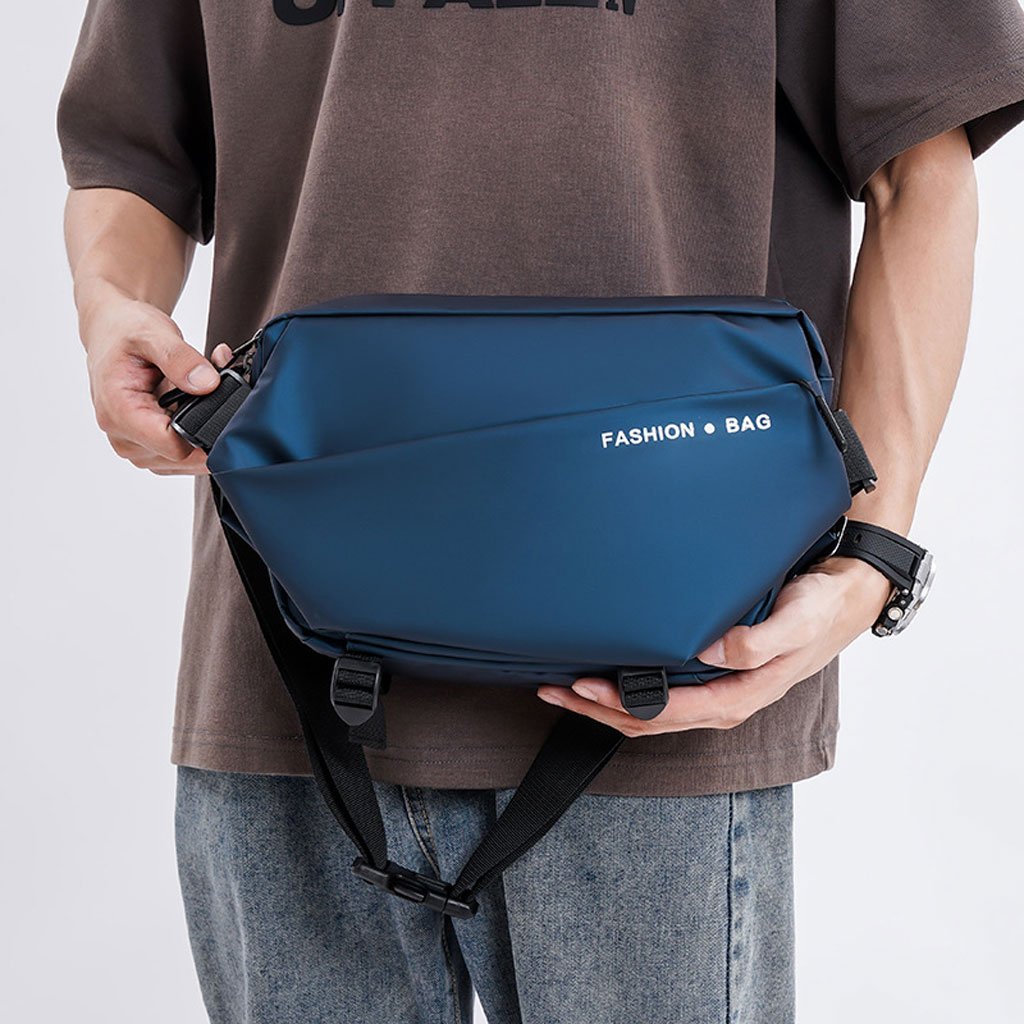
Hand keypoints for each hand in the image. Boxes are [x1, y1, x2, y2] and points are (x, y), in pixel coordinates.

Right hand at [80, 285, 233, 474]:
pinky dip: (197, 434)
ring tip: (201, 395)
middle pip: (184, 456)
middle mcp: (123, 437)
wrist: (113, 332)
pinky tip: (197, 407)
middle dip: (208, 427)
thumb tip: (208, 384)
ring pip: (188, 459)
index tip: (218, 404)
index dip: (204, 431)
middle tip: (213, 392)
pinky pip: (184, 453)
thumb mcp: (153, 333)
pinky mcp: (149, 448)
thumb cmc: (126, 332)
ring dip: (204, 431)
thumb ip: (180, 359)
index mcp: (118, 412)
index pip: (173, 446)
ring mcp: (137, 447)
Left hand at [536, 557, 892, 736]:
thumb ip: (760, 640)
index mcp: (741, 693)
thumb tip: (715, 652)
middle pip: (651, 720)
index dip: (622, 705)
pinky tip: (606, 676)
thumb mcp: (798, 619)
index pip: (670, 711)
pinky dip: (628, 691)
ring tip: (565, 686)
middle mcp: (726, 700)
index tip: (583, 687)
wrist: (848, 594)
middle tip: (554, 688)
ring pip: (653, 711)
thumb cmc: (822, 605)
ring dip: (607, 704)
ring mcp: (719, 690)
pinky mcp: (715, 674)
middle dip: (599, 710)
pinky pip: (664, 694)